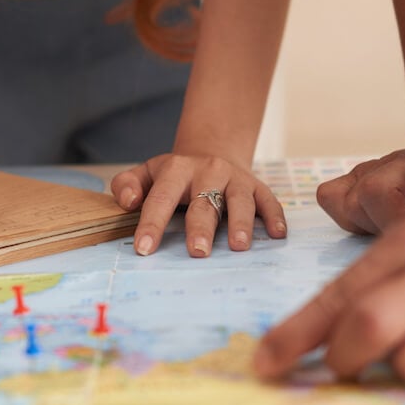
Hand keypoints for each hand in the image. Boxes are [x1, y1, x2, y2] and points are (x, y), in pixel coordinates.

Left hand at [111, 154, 287, 256]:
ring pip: (240, 200)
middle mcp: (209, 171)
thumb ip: (127, 185)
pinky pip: (269, 201)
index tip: (145, 249)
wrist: (211, 151)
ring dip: (241, 222)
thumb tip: (128, 202)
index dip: (152, 223)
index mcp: (177, 169)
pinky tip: (277, 234)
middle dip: (201, 228)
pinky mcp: (258, 187)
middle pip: (204, 202)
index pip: (162, 197)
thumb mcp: (146, 173)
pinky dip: (275, 216)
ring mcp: (236, 179)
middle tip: (197, 252)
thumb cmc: (174, 175)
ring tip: (238, 246)